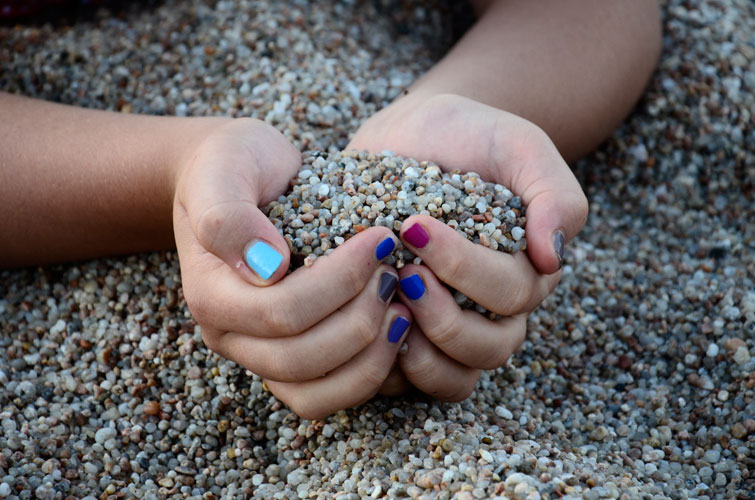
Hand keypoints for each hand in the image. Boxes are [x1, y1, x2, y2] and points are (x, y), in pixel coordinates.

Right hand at [172, 118, 411, 417]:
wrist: (235, 179)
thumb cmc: (234, 166)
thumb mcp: (225, 168)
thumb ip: (228, 214)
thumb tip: (267, 268)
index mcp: (211, 295)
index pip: (281, 311)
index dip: (341, 281)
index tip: (380, 238)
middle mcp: (229, 336)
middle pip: (301, 358)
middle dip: (361, 318)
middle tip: (396, 273)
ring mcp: (259, 356)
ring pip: (314, 393)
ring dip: (369, 357)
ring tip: (404, 309)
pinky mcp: (290, 362)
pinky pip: (326, 395)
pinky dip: (367, 375)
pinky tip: (397, 334)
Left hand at [348, 93, 587, 399]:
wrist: (419, 133)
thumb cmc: (473, 137)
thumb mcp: (519, 147)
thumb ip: (553, 195)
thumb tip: (552, 257)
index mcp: (525, 270)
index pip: (511, 294)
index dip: (464, 268)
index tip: (416, 227)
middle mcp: (493, 309)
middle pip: (490, 348)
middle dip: (445, 318)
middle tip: (403, 274)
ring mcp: (452, 325)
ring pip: (457, 377)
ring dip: (422, 356)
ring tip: (387, 309)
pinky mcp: (409, 334)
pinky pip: (410, 381)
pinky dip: (390, 368)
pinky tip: (367, 328)